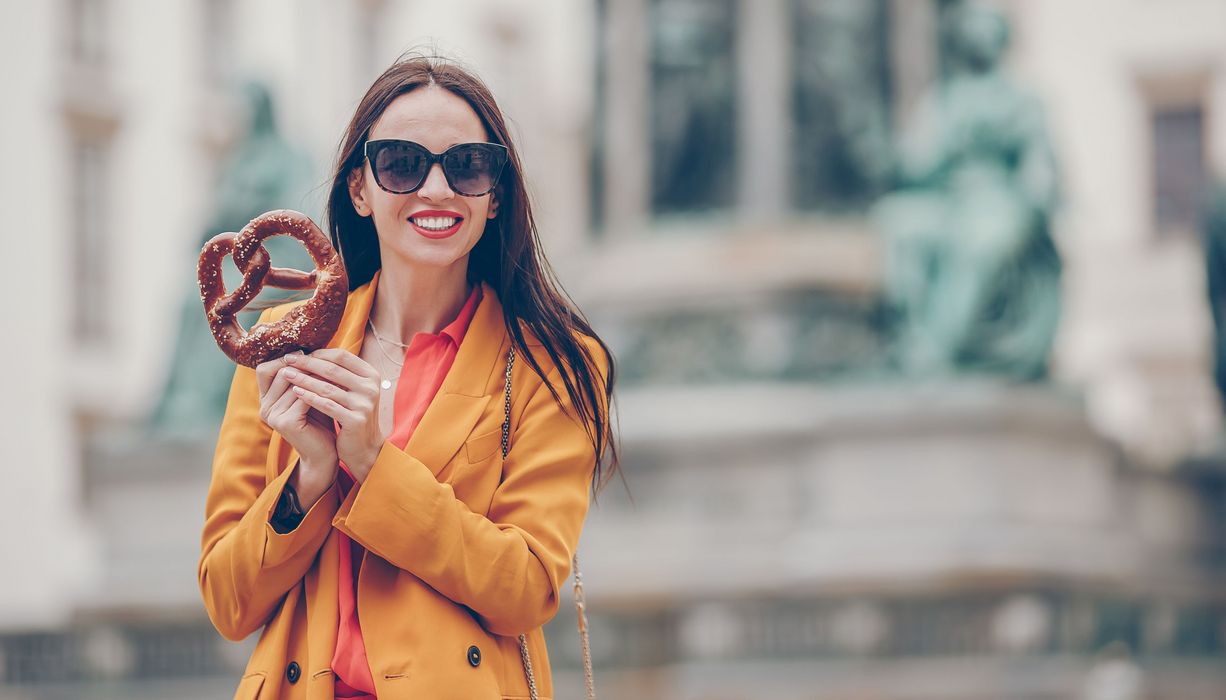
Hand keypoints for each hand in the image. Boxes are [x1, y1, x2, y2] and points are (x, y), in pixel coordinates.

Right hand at [255, 352, 338, 498]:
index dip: (285, 358)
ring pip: (292, 382)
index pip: (265, 368)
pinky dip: (319, 388)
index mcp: (266, 398)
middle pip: (278, 372)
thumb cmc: (321, 420)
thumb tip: (313, 346)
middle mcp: (264, 406)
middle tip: (323, 355)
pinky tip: (334, 384)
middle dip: (302, 364)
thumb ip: (307, 375)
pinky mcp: (285, 423)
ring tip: (333, 367)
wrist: (325, 453)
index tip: (309, 351)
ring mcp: (272, 415)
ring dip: (314, 374)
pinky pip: (302, 396)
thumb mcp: (311, 393)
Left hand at [279, 349, 385, 481]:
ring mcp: (364, 404)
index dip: (319, 353)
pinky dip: (309, 397)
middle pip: (333, 369)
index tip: (299, 353)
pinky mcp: (355, 420)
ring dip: (303, 379)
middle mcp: (371, 387)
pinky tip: (295, 392)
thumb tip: (312, 354)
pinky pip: (326, 405)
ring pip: (327, 387)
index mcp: (371, 375)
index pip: (342, 356)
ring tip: (286, 374)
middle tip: (288, 359)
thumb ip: (340, 374)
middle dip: (307, 363)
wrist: (365, 447)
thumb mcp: (352, 391)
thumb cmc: (352, 415)